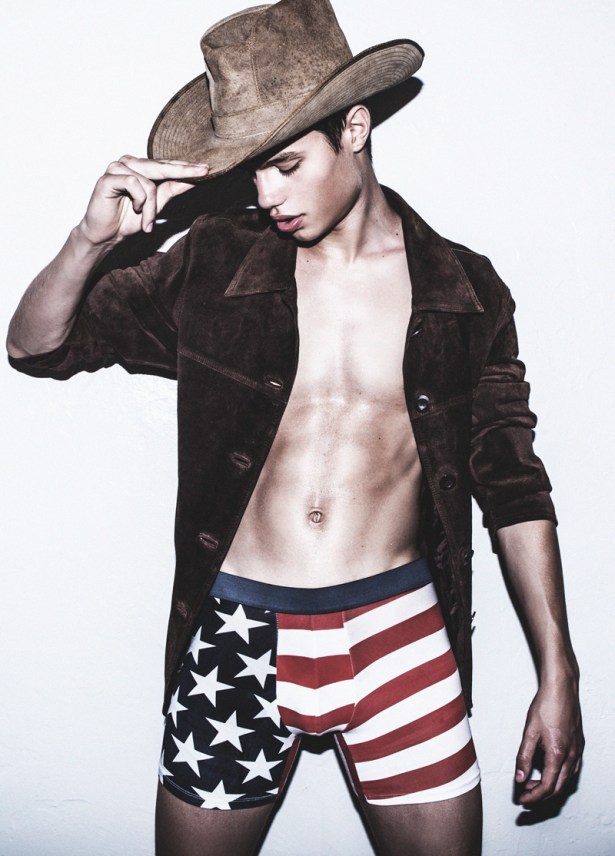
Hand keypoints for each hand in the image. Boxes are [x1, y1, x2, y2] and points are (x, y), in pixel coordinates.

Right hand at [78, 155, 208, 245]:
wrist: (106, 235)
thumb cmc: (128, 220)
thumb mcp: (156, 205)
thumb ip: (171, 190)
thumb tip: (191, 180)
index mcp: (140, 167)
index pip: (166, 165)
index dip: (186, 167)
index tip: (207, 168)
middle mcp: (129, 163)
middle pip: (161, 166)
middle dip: (183, 173)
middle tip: (203, 172)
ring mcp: (117, 168)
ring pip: (148, 181)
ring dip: (151, 206)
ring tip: (147, 221)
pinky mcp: (108, 178)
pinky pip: (133, 183)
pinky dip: (139, 201)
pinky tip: (135, 210)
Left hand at [514, 674, 583, 803]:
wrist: (562, 688)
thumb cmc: (546, 706)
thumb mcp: (529, 732)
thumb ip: (523, 756)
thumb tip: (519, 778)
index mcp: (558, 754)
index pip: (546, 787)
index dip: (532, 797)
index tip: (521, 800)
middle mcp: (571, 756)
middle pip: (558, 788)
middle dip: (540, 795)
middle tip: (524, 794)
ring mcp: (578, 751)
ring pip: (567, 781)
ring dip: (550, 787)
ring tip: (532, 783)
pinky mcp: (579, 745)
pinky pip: (572, 770)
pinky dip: (559, 777)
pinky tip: (548, 771)